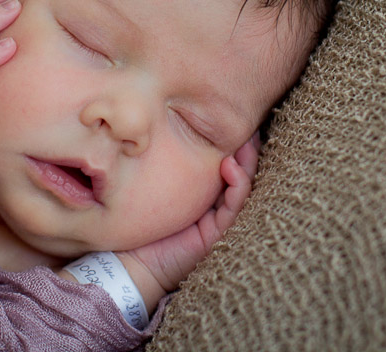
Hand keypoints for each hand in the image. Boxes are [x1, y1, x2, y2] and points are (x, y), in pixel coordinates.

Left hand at [117, 133, 260, 302]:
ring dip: (247, 164)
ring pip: (243, 189)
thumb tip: (170, 130)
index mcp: (207, 197)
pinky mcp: (219, 234)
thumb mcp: (160, 188)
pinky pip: (233, 207)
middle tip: (250, 129)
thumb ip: (170, 165)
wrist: (135, 262)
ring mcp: (221, 221)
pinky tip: (231, 167)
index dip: (235, 147)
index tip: (234, 123)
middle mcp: (218, 208)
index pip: (228, 167)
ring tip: (247, 143)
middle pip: (242, 175)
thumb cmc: (144, 224)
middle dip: (248, 152)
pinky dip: (237, 185)